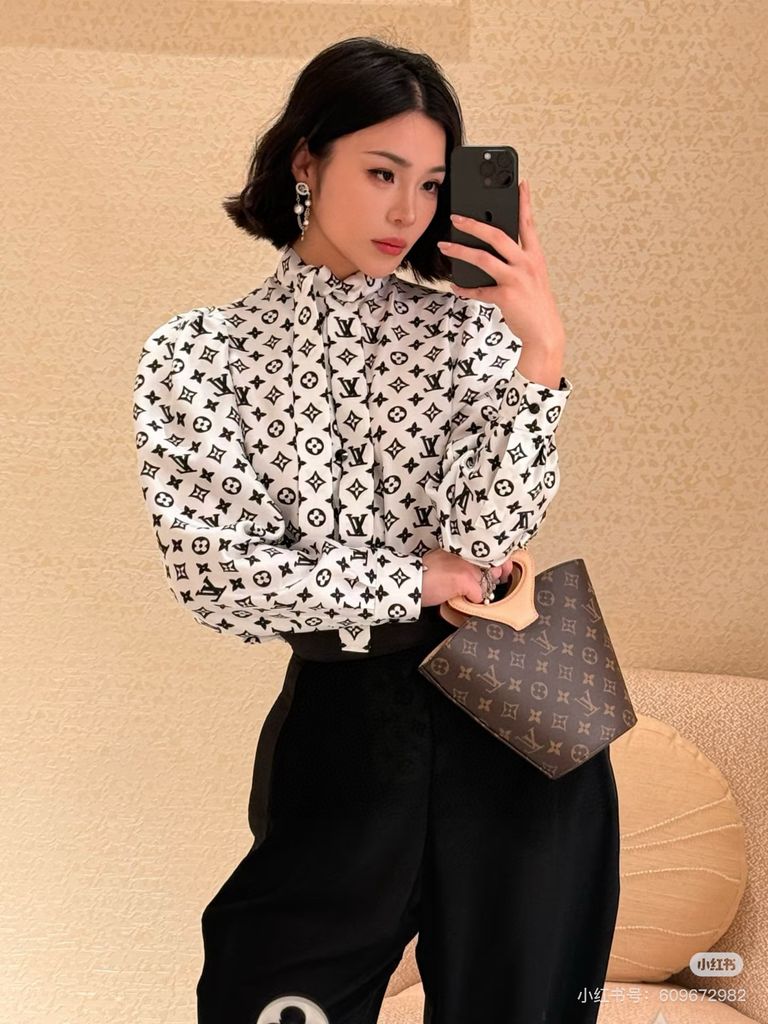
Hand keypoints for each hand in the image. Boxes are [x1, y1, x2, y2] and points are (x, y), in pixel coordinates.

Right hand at [421, 549, 502, 607]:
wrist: (410, 581)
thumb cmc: (423, 572)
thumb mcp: (444, 559)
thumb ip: (462, 562)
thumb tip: (479, 571)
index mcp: (462, 548)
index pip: (490, 553)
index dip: (499, 563)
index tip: (502, 570)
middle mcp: (467, 554)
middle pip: (493, 568)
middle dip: (492, 580)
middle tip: (483, 586)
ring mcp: (468, 567)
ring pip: (487, 583)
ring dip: (480, 591)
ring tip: (466, 593)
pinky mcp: (466, 580)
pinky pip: (480, 595)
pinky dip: (472, 600)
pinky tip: (460, 598)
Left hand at [436, 179, 565, 349]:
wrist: (544, 332)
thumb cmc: (536, 304)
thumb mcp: (532, 277)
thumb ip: (516, 262)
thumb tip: (492, 252)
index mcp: (534, 256)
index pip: (528, 223)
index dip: (523, 202)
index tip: (520, 183)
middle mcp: (526, 263)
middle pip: (497, 235)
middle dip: (474, 224)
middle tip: (456, 218)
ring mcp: (516, 279)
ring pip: (483, 258)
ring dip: (460, 251)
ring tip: (444, 246)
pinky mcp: (505, 295)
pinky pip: (479, 289)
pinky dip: (465, 288)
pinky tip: (456, 285)